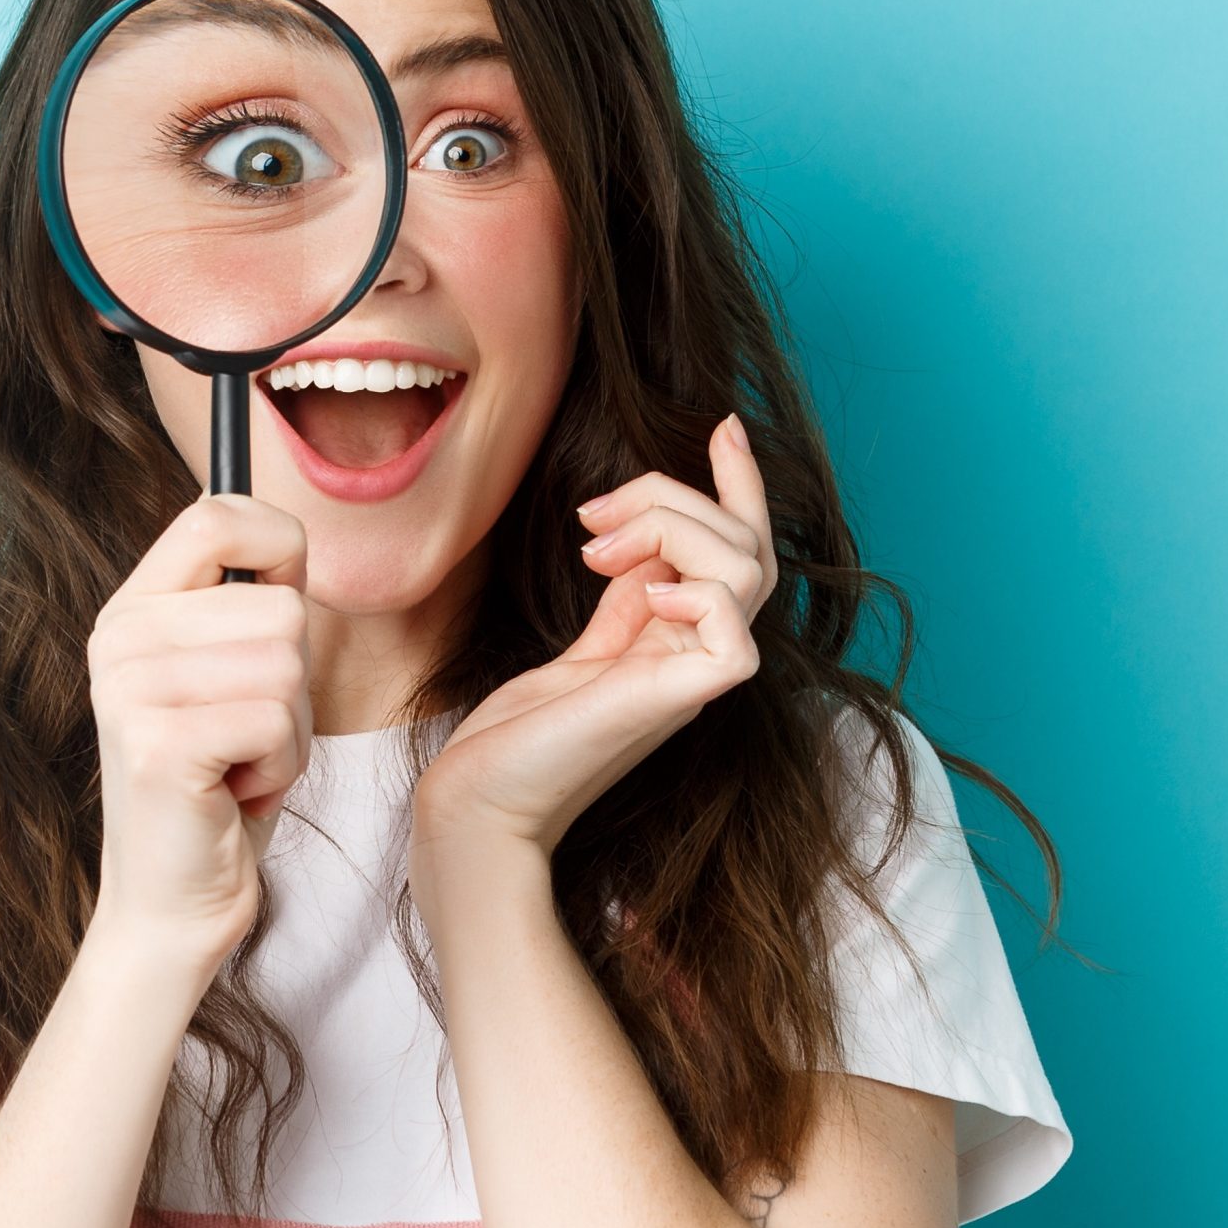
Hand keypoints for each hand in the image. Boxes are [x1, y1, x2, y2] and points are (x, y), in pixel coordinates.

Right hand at [86, 493, 313, 975]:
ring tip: (239, 765)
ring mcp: (131, 690)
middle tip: (245, 735)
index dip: (278, 548)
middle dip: (294, 683)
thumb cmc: (219, 787)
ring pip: (287, 666)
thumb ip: (246, 605)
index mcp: (132, 610)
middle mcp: (119, 639)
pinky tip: (236, 792)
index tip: (281, 610)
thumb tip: (288, 531)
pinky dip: (279, 768)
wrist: (173, 902)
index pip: (216, 514)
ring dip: (289, 731)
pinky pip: (276, 722)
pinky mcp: (159, 745)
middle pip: (280, 607)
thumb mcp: (229, 676)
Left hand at [416, 415, 774, 856]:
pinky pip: (736, 636)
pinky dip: (700, 593)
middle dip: (675, 494)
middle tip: (590, 514)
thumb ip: (625, 593)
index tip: (723, 424)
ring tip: (596, 548)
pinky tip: (641, 592)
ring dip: (674, 528)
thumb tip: (644, 534)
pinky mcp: (675, 703)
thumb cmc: (518, 737)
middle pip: (746, 544)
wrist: (479, 803)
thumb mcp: (582, 643)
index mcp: (679, 639)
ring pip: (747, 569)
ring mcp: (691, 681)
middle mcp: (695, 655)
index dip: (740, 484)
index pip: (740, 549)